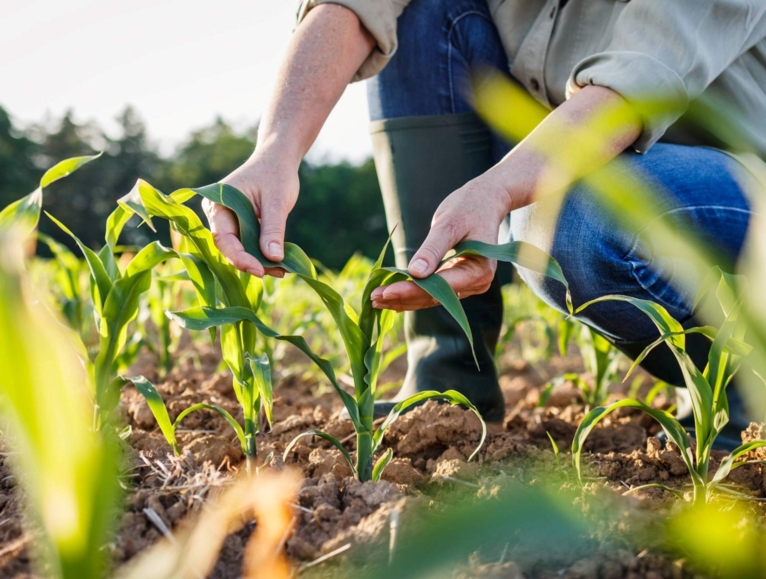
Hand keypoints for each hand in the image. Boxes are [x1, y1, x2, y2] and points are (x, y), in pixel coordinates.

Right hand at [203, 150, 298, 277]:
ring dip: (260, 261)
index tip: (260, 270)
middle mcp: (218, 215)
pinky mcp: (241, 226)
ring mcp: (228, 221)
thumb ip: (273, 229)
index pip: (223, 238)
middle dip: (252, 262)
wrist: (278, 159)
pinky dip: (263, 254)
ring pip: (240, 249)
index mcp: (218, 204)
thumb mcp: (277, 201)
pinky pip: (248, 244)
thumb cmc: (275, 174)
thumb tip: (273, 258)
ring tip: (283, 270)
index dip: (240, 258)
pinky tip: (280, 262)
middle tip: (278, 272)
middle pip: (230, 248)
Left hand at [371, 174, 511, 310]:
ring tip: (375, 300)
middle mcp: (477, 283)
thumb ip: (433, 249)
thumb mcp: (449, 223)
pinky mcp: (457, 282)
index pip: (440, 286)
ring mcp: (468, 285)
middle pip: (434, 297)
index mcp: (479, 270)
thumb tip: (415, 273)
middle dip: (403, 298)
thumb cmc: (468, 207)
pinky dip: (411, 293)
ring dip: (403, 299)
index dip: (412, 290)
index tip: (386, 291)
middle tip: (373, 298)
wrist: (484, 201)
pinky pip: (432, 292)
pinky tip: (390, 296)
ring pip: (431, 298)